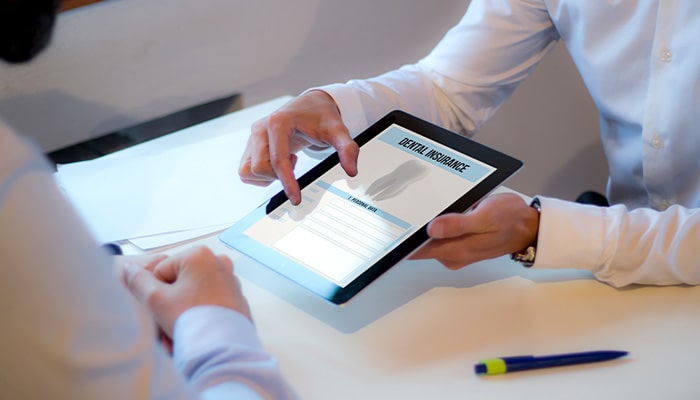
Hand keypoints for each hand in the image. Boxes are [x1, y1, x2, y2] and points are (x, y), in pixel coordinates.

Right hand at [122, 246, 251, 338]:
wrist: (224, 350)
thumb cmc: (192, 321)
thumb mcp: (156, 299)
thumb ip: (138, 281)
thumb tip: (129, 268)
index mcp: (199, 255)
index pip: (160, 272)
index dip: (156, 294)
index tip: (162, 310)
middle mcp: (218, 262)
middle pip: (178, 284)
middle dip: (170, 306)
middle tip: (168, 326)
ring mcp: (230, 280)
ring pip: (192, 295)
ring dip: (182, 313)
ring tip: (181, 333)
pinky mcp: (236, 297)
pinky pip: (209, 304)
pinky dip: (200, 316)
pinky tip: (196, 332)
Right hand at [239, 90, 359, 204]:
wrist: (311, 105)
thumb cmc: (321, 117)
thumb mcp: (338, 130)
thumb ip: (347, 149)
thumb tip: (351, 170)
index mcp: (278, 122)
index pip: (278, 160)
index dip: (287, 183)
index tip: (296, 199)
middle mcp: (260, 128)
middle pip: (259, 167)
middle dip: (278, 176)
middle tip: (296, 163)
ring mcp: (253, 136)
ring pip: (248, 170)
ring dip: (267, 175)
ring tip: (286, 162)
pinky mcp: (250, 145)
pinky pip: (246, 170)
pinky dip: (261, 175)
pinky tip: (278, 163)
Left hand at [410, 193, 538, 268]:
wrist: (529, 227)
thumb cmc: (510, 220)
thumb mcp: (485, 217)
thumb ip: (458, 224)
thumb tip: (432, 229)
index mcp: (456, 251)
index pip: (419, 251)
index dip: (404, 241)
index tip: (393, 227)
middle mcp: (453, 255)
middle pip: (421, 246)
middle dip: (412, 229)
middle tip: (403, 209)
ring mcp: (455, 251)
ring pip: (429, 240)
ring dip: (423, 226)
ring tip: (417, 207)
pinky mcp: (459, 244)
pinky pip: (439, 237)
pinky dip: (435, 225)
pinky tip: (436, 212)